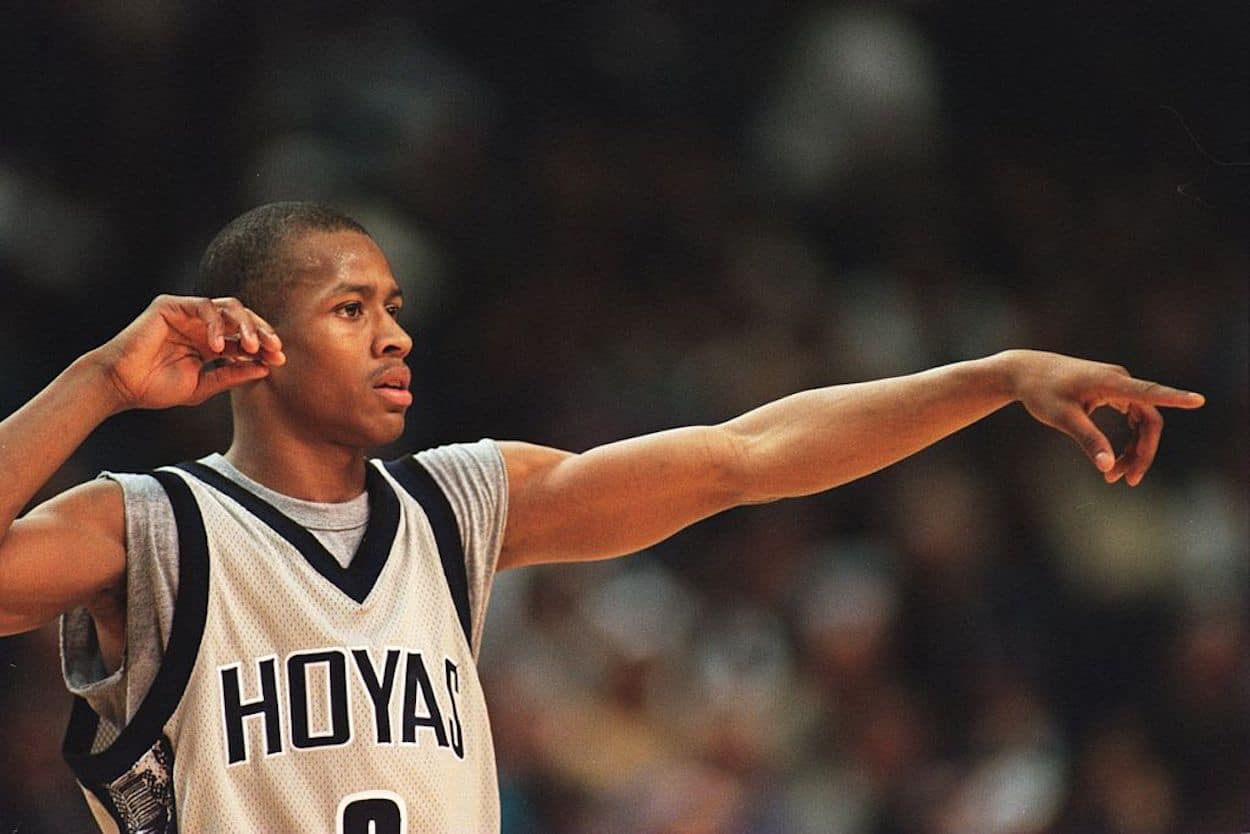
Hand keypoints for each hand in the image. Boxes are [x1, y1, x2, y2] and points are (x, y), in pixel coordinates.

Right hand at [90, 295, 285, 410]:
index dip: (264, 347)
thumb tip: (265, 369)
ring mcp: (187, 313)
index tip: (280, 361)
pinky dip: (216, 324)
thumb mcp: (203, 385)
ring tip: (252, 346)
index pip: (244, 339)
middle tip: (274, 349)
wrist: (122, 386)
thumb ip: (232, 375)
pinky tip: (218, 346)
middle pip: (243, 319)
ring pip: (229, 307)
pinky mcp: (171, 305)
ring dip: (246, 325)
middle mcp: (201, 325)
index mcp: (209, 343)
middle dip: (262, 332)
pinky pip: (203, 306)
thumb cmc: (155, 388)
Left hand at [1004, 349, 1204, 485]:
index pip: (1149, 392)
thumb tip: (1107, 467)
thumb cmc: (1041, 392)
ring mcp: (1119, 385)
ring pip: (1142, 422)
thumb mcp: (1062, 418)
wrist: (1027, 372)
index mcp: (1110, 382)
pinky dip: (1128, 440)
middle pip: (1148, 420)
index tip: (1198, 400)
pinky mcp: (1113, 391)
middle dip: (1141, 452)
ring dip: (1134, 450)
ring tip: (1114, 477)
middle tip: (1126, 481)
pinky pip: (1133, 418)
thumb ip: (1087, 440)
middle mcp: (1120, 381)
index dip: (1174, 398)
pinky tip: (1115, 461)